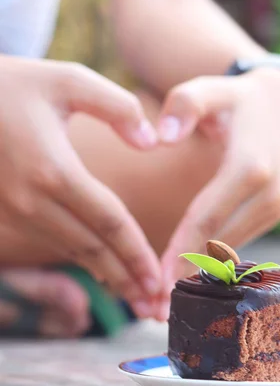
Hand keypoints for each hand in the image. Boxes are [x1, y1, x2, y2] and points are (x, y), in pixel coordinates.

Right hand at [0, 56, 161, 312]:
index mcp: (54, 170)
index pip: (109, 223)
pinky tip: (106, 273)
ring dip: (109, 277)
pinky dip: (85, 262)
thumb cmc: (13, 85)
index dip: (138, 253)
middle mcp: (34, 201)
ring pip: (73, 252)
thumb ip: (116, 107)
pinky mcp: (7, 215)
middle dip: (128, 279)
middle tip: (156, 307)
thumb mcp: (67, 79)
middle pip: (93, 250)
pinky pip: (55, 244)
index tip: (160, 279)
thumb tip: (152, 142)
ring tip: (138, 299)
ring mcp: (17, 212)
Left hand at [157, 67, 279, 314]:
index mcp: (251, 167)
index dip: (181, 251)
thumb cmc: (240, 101)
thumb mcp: (213, 88)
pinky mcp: (272, 215)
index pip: (208, 218)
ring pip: (231, 252)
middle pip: (219, 245)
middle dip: (186, 277)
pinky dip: (213, 264)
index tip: (156, 280)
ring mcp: (274, 209)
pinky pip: (238, 244)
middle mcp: (268, 195)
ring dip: (199, 278)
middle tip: (152, 309)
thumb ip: (184, 105)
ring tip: (163, 302)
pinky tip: (186, 278)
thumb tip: (159, 138)